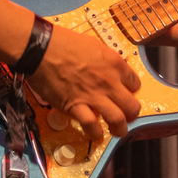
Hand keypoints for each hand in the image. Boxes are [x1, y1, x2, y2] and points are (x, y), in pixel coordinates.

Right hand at [29, 24, 141, 143]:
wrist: (42, 49)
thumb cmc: (65, 43)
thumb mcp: (94, 45)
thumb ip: (106, 61)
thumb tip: (108, 70)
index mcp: (115, 64)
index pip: (135, 84)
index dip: (131, 91)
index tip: (125, 93)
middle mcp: (109, 82)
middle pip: (132, 106)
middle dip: (132, 114)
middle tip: (127, 117)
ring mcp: (94, 96)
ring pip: (117, 120)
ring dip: (119, 128)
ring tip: (117, 131)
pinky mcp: (76, 106)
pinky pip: (92, 125)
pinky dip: (95, 133)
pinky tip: (96, 134)